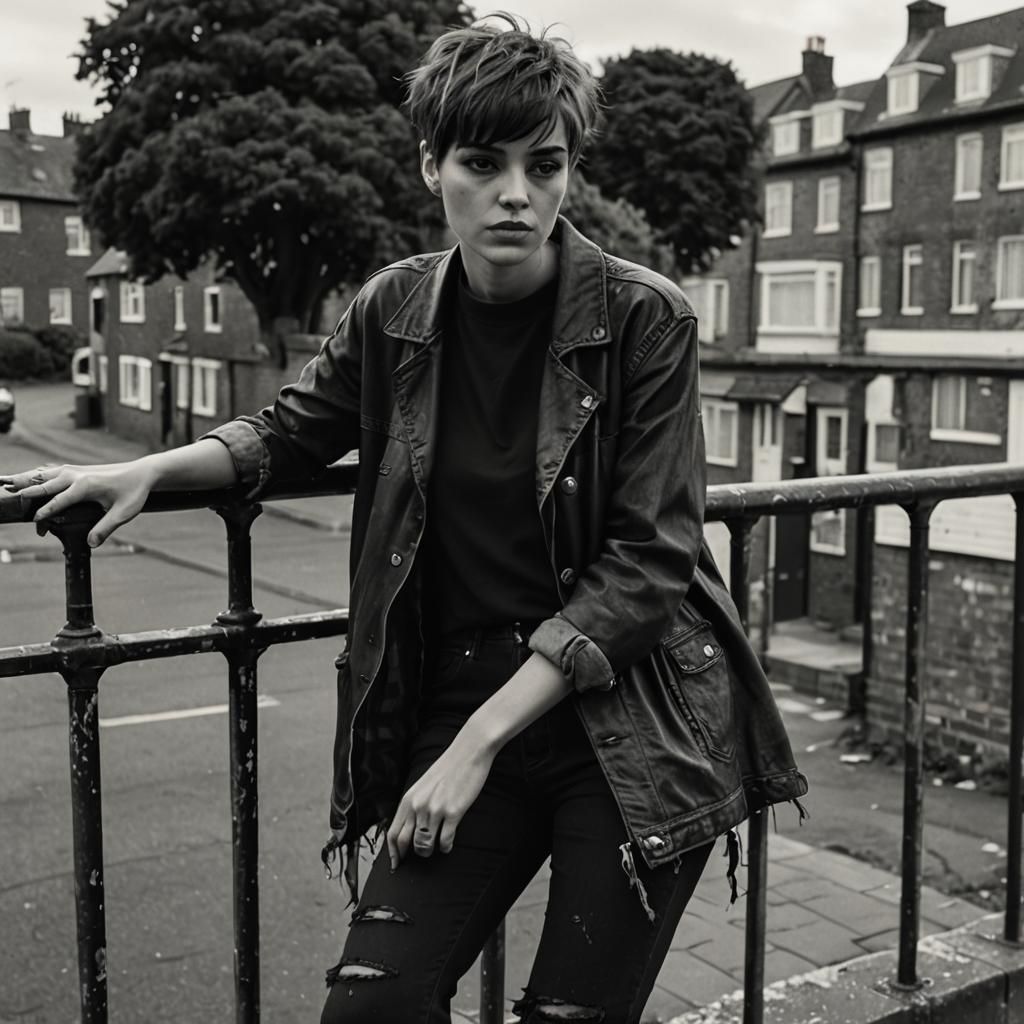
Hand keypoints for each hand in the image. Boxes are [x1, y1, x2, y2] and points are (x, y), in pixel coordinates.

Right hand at [0, 460, 156, 546]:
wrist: (142, 473)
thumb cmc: (134, 492)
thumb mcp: (123, 513)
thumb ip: (106, 528)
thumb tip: (91, 544)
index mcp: (84, 486)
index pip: (57, 502)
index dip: (45, 514)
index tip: (37, 526)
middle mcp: (74, 476)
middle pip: (42, 485)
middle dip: (24, 494)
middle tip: (6, 499)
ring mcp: (73, 471)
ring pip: (41, 475)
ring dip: (23, 480)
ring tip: (3, 483)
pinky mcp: (74, 471)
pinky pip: (48, 472)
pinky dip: (33, 476)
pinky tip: (22, 479)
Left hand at [386, 721, 495, 868]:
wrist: (469, 752)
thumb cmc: (448, 768)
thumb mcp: (423, 785)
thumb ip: (415, 805)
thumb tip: (411, 827)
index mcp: (409, 799)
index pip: (393, 833)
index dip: (393, 852)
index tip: (396, 863)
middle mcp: (418, 806)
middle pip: (405, 842)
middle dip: (409, 856)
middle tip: (417, 858)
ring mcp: (435, 810)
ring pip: (424, 844)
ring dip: (428, 851)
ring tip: (434, 848)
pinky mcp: (454, 812)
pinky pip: (445, 840)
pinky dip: (445, 847)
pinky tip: (448, 843)